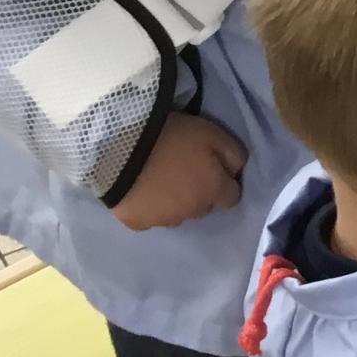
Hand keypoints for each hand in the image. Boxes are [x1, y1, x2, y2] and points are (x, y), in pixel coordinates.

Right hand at [111, 112, 244, 230]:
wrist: (119, 146)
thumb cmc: (171, 136)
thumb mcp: (213, 133)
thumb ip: (233, 155)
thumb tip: (237, 172)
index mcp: (214, 191)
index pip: (231, 197)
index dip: (222, 183)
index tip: (209, 169)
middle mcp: (193, 211)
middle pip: (203, 206)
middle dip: (197, 193)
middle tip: (180, 171)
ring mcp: (164, 220)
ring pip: (176, 215)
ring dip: (172, 202)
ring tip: (156, 180)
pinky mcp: (137, 223)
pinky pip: (148, 219)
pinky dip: (146, 208)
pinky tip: (137, 192)